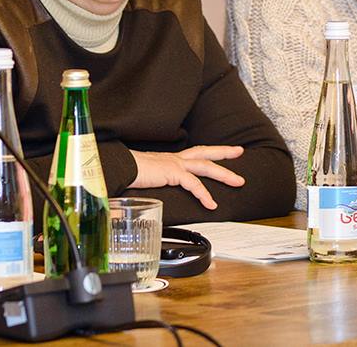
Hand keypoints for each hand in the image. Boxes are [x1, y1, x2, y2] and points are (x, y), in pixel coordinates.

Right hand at [128, 145, 244, 209]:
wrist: (117, 168)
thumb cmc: (125, 173)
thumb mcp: (144, 180)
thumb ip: (151, 187)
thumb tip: (146, 201)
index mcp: (169, 160)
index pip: (193, 154)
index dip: (208, 153)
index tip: (220, 153)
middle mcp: (174, 159)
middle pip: (205, 152)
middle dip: (224, 152)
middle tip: (239, 151)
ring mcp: (175, 164)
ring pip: (206, 166)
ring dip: (224, 173)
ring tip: (238, 181)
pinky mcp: (172, 172)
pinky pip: (194, 184)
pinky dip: (204, 194)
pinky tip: (211, 204)